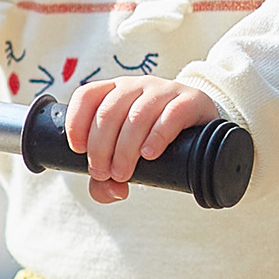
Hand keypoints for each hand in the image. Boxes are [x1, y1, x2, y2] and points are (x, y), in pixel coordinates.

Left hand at [65, 74, 219, 202]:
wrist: (201, 127)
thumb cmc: (154, 141)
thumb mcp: (126, 156)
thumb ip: (107, 179)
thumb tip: (112, 191)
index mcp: (115, 92)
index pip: (87, 95)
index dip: (77, 122)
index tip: (79, 151)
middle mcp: (136, 86)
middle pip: (109, 111)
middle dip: (101, 147)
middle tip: (105, 173)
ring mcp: (164, 90)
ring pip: (137, 114)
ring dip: (125, 149)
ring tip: (124, 173)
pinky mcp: (190, 101)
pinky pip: (170, 114)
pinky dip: (156, 136)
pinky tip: (150, 154)